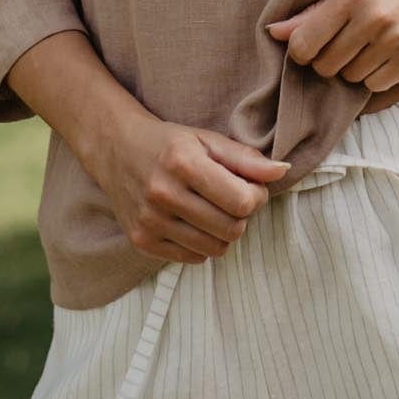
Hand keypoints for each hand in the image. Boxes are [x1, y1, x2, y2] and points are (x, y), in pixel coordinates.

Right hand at [93, 111, 293, 264]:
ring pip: (215, 248)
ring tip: (213, 210)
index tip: (251, 187)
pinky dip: (202, 243)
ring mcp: (150, 221)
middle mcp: (163, 194)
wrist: (115, 149)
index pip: (242, 202)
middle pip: (232, 229)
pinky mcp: (142, 242)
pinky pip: (193, 258)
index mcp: (184, 163)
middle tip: (233, 199)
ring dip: (224, 232)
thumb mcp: (207, 140)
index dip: (257, 197)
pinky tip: (193, 221)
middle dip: (242, 216)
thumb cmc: (169, 144)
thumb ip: (246, 159)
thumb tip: (283, 171)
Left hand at [267, 0, 398, 93]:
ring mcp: (394, 41)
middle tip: (346, 42)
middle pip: (325, 66)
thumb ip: (317, 9)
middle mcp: (371, 18)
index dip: (303, 51)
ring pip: (350, 77)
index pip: (304, 44)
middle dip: (329, 60)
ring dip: (355, 67)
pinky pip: (376, 85)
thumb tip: (274, 32)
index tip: (313, 45)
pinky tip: (388, 52)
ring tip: (371, 43)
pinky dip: (377, 75)